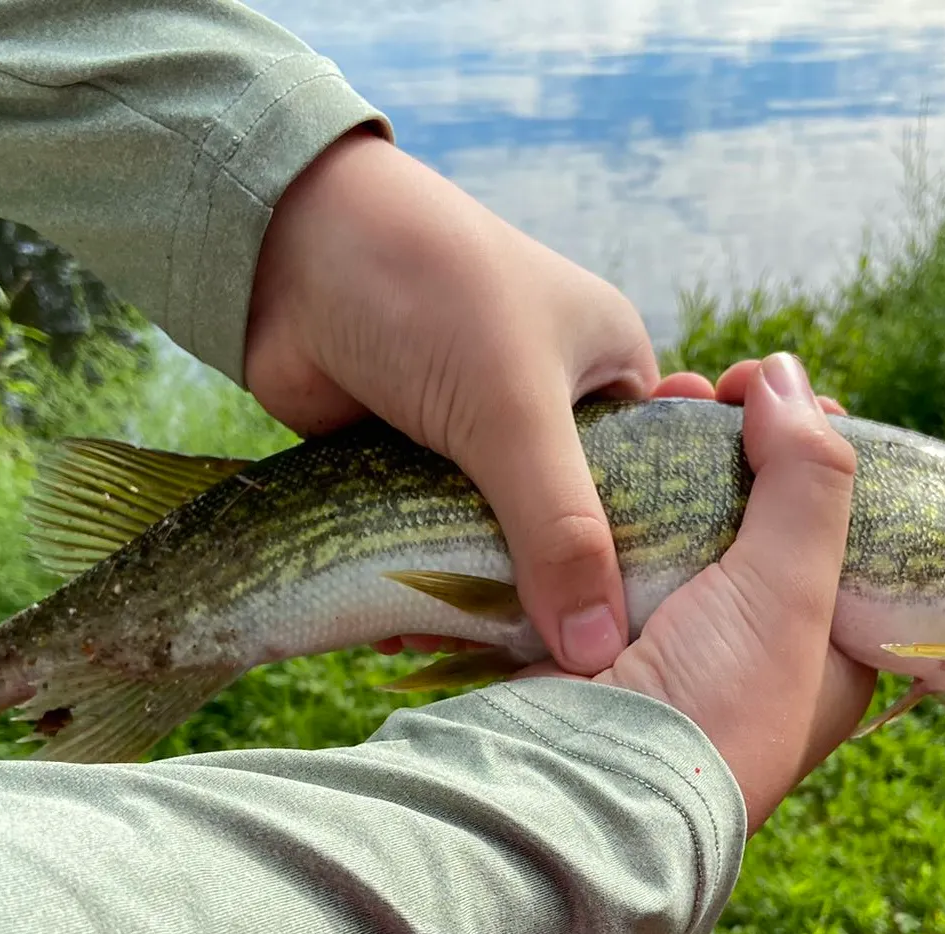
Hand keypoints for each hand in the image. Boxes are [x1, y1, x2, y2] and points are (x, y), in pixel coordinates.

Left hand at [245, 129, 658, 675]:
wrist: (289, 249)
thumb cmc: (432, 293)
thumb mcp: (514, 412)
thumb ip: (559, 532)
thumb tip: (596, 649)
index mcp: (608, 372)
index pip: (655, 488)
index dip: (644, 564)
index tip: (631, 642)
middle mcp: (551, 409)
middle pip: (568, 531)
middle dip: (550, 597)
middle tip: (541, 673)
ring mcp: (476, 438)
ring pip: (494, 544)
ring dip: (476, 600)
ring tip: (465, 663)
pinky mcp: (410, 462)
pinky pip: (428, 541)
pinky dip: (420, 582)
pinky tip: (407, 631)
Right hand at [525, 354, 875, 831]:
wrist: (583, 787)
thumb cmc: (714, 705)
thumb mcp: (791, 590)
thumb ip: (806, 480)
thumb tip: (787, 375)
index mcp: (817, 650)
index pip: (830, 527)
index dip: (808, 452)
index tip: (768, 394)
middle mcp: (741, 645)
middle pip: (741, 518)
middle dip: (721, 448)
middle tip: (695, 388)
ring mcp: (659, 640)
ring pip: (665, 526)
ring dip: (654, 465)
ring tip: (640, 403)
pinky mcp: (587, 633)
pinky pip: (599, 550)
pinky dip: (595, 502)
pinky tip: (587, 452)